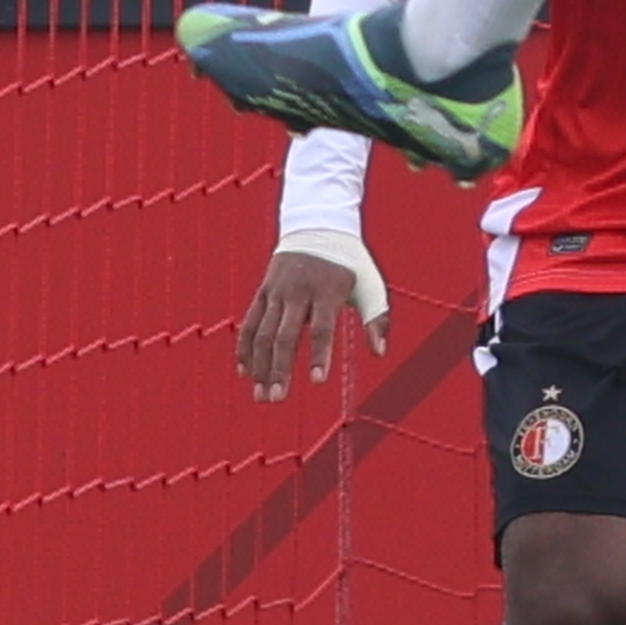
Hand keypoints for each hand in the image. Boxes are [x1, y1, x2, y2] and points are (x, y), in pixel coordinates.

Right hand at [237, 242, 384, 394]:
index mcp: (327, 290)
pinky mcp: (263, 291)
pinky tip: (244, 372)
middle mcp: (298, 292)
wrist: (317, 225)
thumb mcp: (370, 284)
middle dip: (280, 370)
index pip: (322, 329)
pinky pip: (250, 322)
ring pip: (263, 333)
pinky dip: (244, 348)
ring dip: (260, 366)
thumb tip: (381, 354)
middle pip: (285, 336)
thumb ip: (377, 319)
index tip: (317, 381)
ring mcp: (277, 291)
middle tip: (276, 399)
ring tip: (261, 396)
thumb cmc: (349, 262)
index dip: (319, 356)